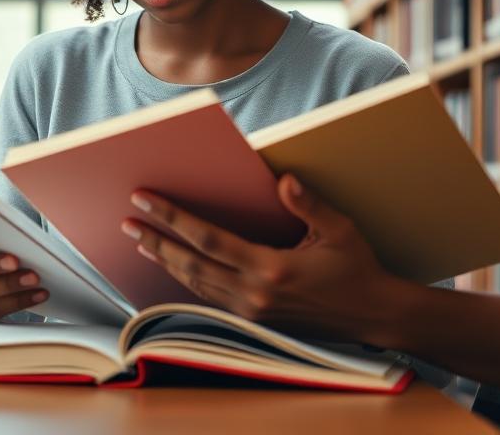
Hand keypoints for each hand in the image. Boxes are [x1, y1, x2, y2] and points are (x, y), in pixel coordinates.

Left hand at [121, 174, 403, 344]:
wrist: (371, 314)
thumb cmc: (357, 268)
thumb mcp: (340, 230)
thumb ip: (310, 204)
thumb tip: (284, 180)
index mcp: (272, 268)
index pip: (208, 239)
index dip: (173, 218)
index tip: (146, 201)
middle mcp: (254, 293)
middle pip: (191, 264)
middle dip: (156, 240)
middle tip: (128, 221)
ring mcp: (251, 310)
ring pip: (196, 283)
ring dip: (166, 261)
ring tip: (142, 241)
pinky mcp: (254, 319)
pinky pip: (210, 296)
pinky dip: (186, 279)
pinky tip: (174, 266)